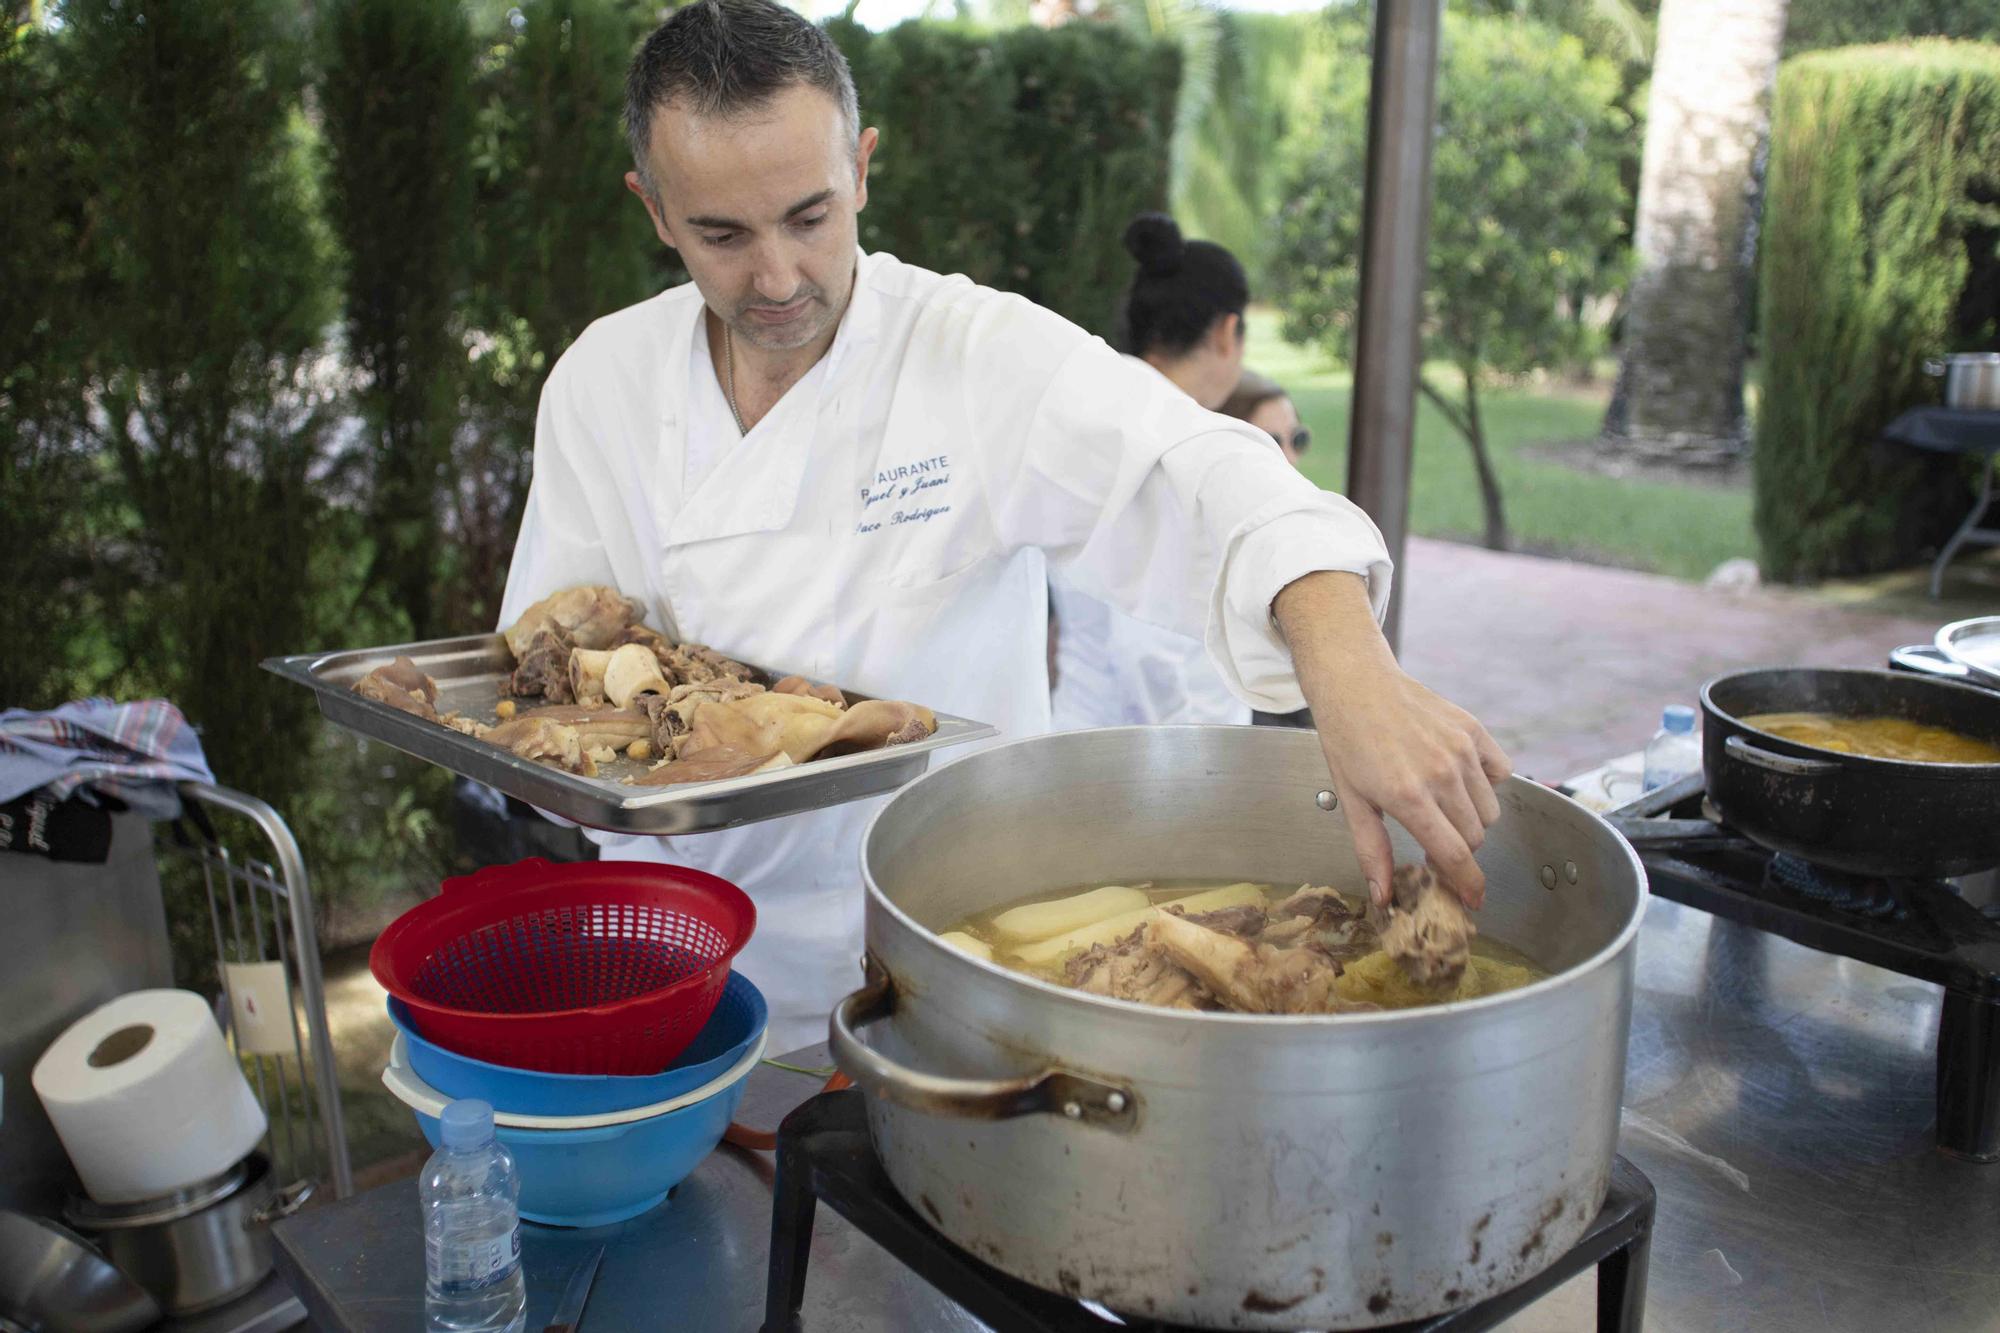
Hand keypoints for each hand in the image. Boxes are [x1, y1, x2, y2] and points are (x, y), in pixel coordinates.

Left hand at [1274, 573, 1510, 908]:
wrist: (1356, 683)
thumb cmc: (1347, 741)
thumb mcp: (1351, 801)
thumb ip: (1373, 851)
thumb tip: (1384, 897)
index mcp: (1408, 796)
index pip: (1455, 856)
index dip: (1469, 885)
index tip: (1473, 900)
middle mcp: (1441, 774)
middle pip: (1475, 837)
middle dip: (1459, 848)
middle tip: (1435, 839)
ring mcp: (1462, 750)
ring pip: (1491, 811)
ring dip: (1472, 818)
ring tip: (1441, 802)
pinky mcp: (1474, 730)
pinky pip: (1501, 773)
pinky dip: (1487, 783)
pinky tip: (1458, 776)